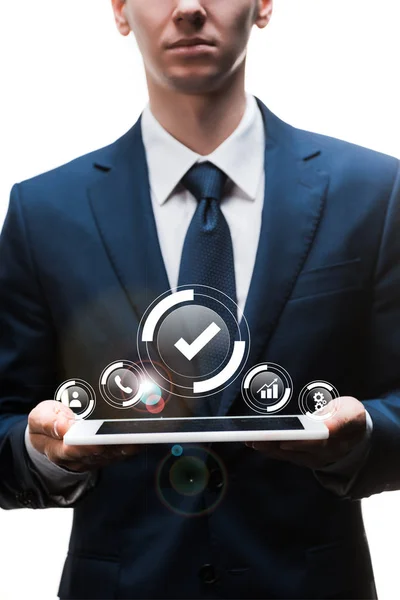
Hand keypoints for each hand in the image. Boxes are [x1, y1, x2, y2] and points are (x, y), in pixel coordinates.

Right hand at [28, 400, 140, 471]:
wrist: (52, 435)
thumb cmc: (47, 425)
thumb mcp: (38, 417)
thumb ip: (48, 422)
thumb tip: (64, 427)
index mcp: (59, 450)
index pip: (75, 450)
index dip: (88, 445)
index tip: (98, 440)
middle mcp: (81, 458)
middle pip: (103, 452)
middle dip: (117, 442)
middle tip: (131, 431)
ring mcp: (97, 457)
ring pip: (117, 452)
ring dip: (131, 441)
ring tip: (144, 428)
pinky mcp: (110, 454)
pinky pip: (125, 449)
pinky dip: (136, 441)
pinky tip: (147, 430)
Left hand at [246, 396, 366, 468]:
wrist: (356, 434)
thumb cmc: (350, 416)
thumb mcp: (352, 411)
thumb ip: (339, 418)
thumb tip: (323, 425)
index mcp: (340, 437)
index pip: (318, 441)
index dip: (301, 441)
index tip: (284, 440)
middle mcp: (326, 452)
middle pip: (298, 449)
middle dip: (275, 444)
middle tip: (255, 438)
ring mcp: (315, 458)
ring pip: (288, 453)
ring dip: (268, 447)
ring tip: (249, 439)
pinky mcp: (305, 458)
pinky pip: (286, 455)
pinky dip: (270, 449)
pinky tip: (255, 442)